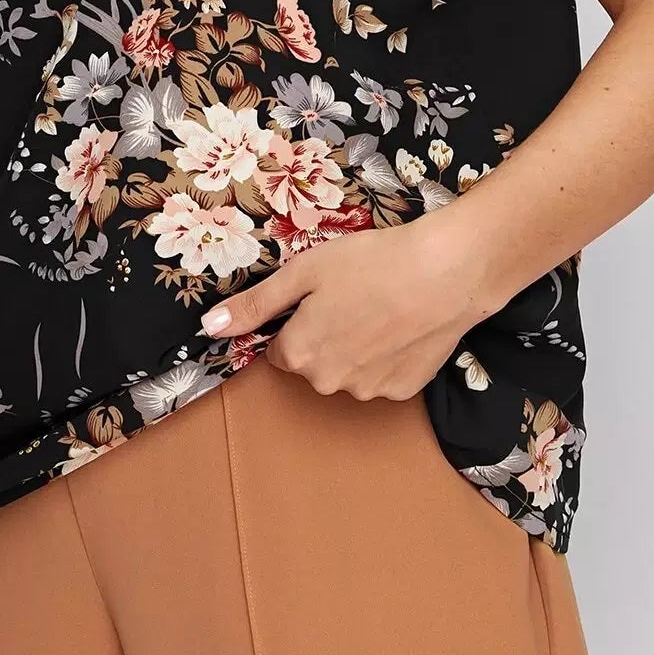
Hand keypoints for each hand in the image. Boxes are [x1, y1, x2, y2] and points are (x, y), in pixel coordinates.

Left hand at [198, 213, 494, 399]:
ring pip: (347, 370)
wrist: (445, 274)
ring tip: (381, 306)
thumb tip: (208, 328)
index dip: (294, 321)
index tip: (318, 297)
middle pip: (312, 362)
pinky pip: (382, 375)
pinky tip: (402, 325)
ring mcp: (368, 391)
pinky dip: (387, 355)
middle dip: (323, 334)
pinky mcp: (404, 391)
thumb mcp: (303, 272)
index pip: (278, 349)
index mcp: (299, 354)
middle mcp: (328, 383)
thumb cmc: (370, 263)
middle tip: (351, 295)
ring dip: (355, 346)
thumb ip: (255, 305)